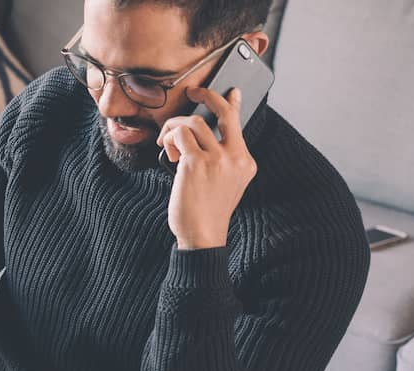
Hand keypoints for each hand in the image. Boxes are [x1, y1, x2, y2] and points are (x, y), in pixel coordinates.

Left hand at [157, 87, 256, 249]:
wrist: (203, 235)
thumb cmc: (207, 210)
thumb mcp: (224, 183)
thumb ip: (220, 160)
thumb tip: (200, 135)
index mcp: (246, 162)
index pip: (239, 124)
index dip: (233, 103)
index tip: (231, 91)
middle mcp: (236, 157)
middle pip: (223, 112)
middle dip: (207, 95)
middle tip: (193, 92)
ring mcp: (218, 159)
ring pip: (194, 121)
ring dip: (175, 126)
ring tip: (168, 143)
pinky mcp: (196, 163)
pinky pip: (179, 135)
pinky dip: (170, 138)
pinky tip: (167, 152)